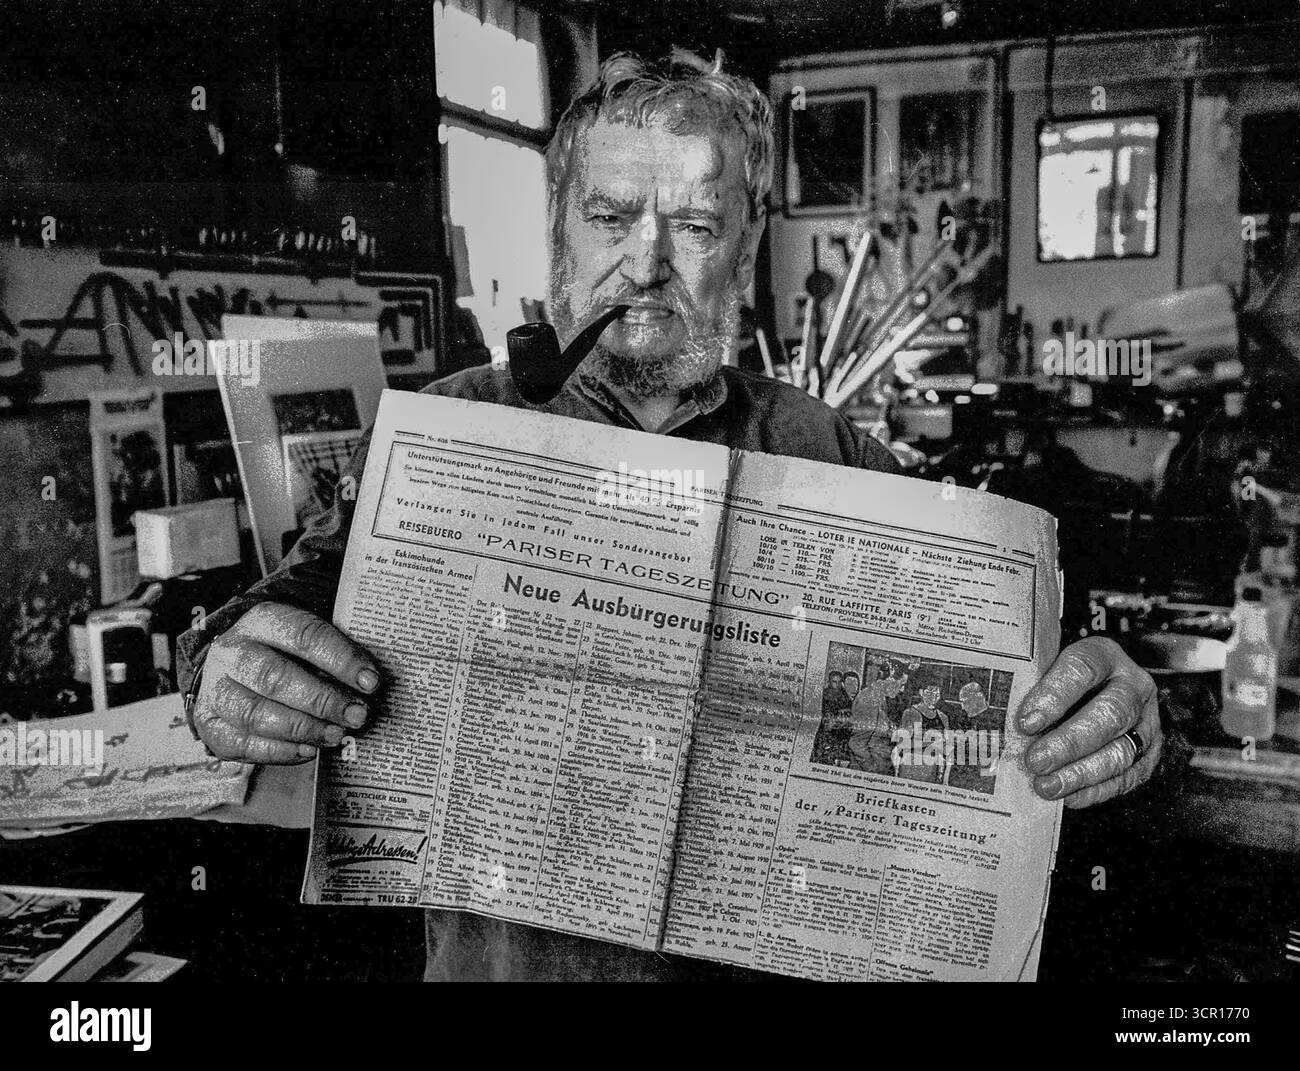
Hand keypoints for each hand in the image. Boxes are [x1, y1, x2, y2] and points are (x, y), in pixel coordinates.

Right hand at [192, 602, 380, 763]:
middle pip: (275, 677)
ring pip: (254, 713)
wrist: (236, 666)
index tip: (372, 682)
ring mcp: (215, 688)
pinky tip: (309, 751)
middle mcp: (232, 652)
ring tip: (337, 735)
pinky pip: (240, 743)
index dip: (340, 659)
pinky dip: (277, 752)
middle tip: (358, 715)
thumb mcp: (309, 640)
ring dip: (302, 729)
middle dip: (322, 700)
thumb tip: (371, 685)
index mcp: (262, 620)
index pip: (303, 635)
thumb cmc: (289, 653)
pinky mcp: (209, 723)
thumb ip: (336, 657)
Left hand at [1018, 636, 1161, 807]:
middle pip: (1109, 714)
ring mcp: (1147, 720)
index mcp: (1104, 655)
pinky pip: (1128, 777)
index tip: (1025, 722)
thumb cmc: (1061, 680)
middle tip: (1036, 761)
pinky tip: (1070, 796)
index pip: (1082, 669)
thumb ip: (1029, 687)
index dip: (1054, 696)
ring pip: (1122, 750)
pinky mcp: (1150, 754)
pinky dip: (1096, 790)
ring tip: (1047, 786)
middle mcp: (1133, 685)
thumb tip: (998, 723)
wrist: (1099, 687)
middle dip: (1069, 742)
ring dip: (1081, 773)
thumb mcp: (1047, 668)